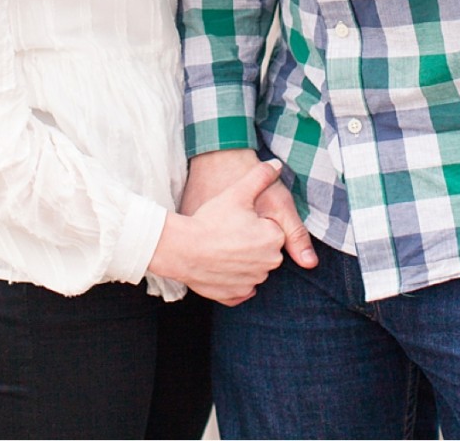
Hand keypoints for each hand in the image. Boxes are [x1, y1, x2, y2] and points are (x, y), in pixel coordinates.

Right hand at [148, 156, 287, 304]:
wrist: (182, 247)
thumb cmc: (211, 219)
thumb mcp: (237, 193)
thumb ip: (260, 177)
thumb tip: (277, 163)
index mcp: (274, 239)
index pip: (272, 229)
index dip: (253, 221)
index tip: (236, 217)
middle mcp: (269, 264)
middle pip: (263, 250)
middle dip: (250, 241)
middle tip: (227, 229)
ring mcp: (252, 282)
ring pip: (252, 268)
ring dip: (241, 259)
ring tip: (220, 244)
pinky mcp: (236, 295)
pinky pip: (239, 287)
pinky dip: (233, 278)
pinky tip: (219, 264)